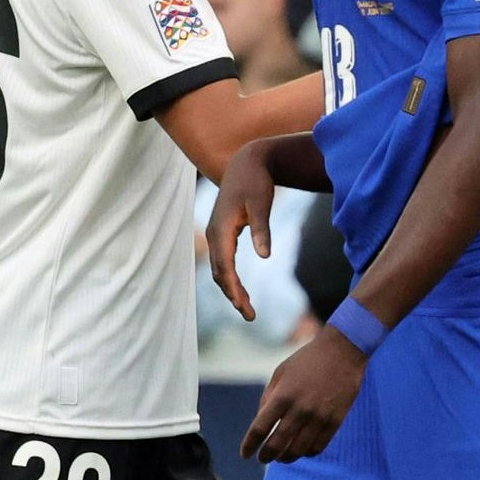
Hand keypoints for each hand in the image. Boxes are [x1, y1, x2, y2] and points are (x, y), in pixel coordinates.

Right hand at [204, 147, 279, 320]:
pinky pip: (224, 262)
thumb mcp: (262, 204)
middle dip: (233, 296)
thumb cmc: (256, 182)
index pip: (224, 267)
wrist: (246, 163)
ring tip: (248, 309)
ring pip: (220, 270)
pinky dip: (231, 279)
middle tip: (250, 316)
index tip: (244, 307)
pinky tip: (242, 290)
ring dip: (232, 290)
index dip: (233, 289)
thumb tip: (265, 257)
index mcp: (221, 229)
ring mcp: (216, 234)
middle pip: (220, 273)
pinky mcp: (222, 234)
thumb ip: (263, 230)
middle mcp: (214, 234)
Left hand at [243, 325, 362, 460]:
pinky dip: (306, 453)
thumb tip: (261, 423)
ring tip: (281, 457)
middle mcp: (300, 409)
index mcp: (282, 396)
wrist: (342, 351)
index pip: (260, 428)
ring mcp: (319, 417)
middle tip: (262, 459)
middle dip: (266, 456)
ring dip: (286, 458)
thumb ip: (268, 398)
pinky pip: (318, 447)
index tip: (245, 454)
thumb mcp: (280, 373)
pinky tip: (301, 450)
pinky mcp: (335, 421)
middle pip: (277, 444)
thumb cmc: (307, 361)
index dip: (250, 445)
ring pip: (298, 450)